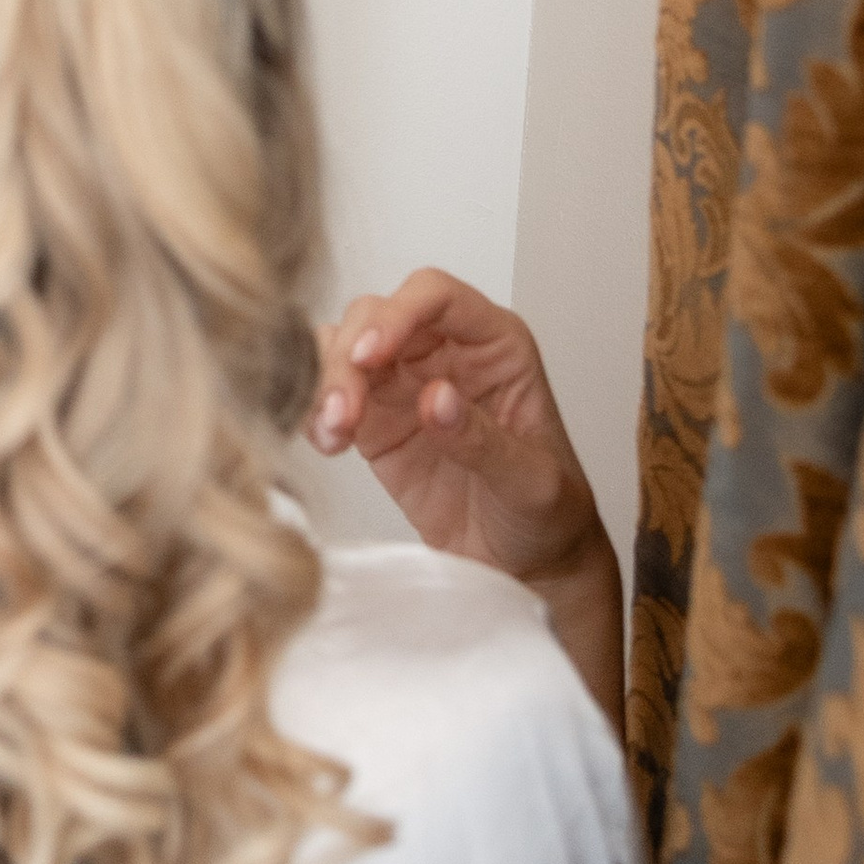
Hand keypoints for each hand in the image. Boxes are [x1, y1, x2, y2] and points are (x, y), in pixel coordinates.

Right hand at [308, 269, 624, 730]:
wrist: (528, 566)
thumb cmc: (548, 512)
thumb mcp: (531, 481)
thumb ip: (484, 440)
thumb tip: (434, 396)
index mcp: (494, 345)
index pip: (436, 297)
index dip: (398, 314)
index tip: (371, 356)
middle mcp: (444, 352)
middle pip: (375, 315)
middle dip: (349, 355)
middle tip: (342, 412)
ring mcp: (404, 385)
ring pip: (343, 348)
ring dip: (325, 382)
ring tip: (332, 434)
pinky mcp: (374, 422)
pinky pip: (329, 393)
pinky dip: (314, 410)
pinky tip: (326, 443)